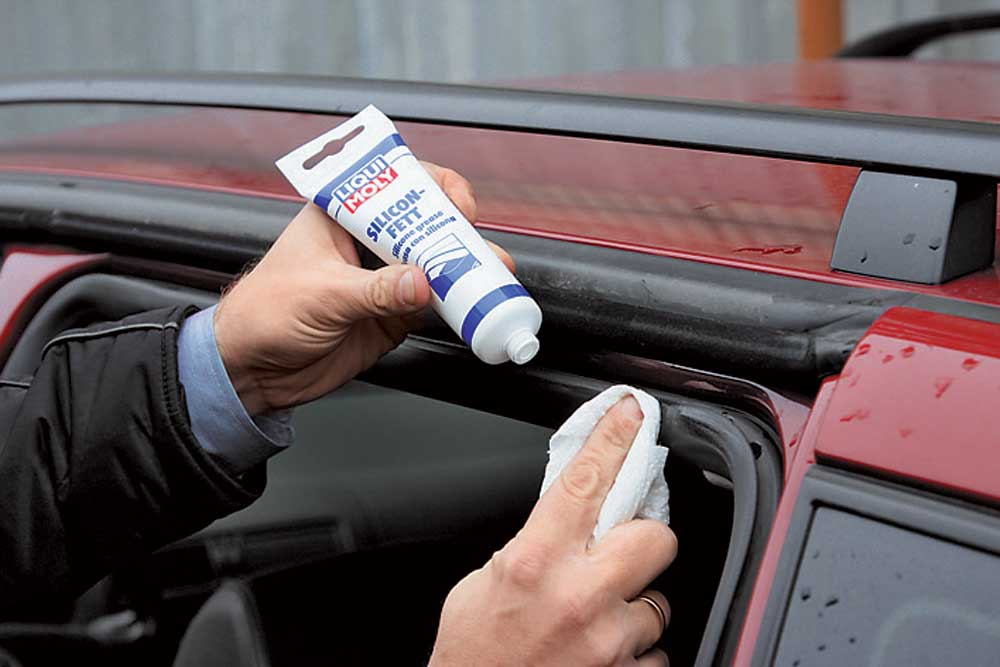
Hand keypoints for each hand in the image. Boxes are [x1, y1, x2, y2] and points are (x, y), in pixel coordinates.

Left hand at [214, 162, 512, 414]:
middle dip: (459, 229)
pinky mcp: (393, 316)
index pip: (395, 182)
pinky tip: (474, 304)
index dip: (431, 186)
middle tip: (478, 243)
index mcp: (342, 215)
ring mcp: (382, 280)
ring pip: (436, 264)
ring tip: (493, 273)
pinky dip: (457, 305)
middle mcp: (367, 242)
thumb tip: (420, 283)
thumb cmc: (263, 314)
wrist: (252, 371)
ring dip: (465, 268)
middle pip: (425, 222)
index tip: (455, 204)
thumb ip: (374, 290)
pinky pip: (434, 305)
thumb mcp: (320, 294)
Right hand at [429, 396, 677, 666]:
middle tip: (619, 554)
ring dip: (633, 607)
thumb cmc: (472, 656)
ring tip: (596, 621)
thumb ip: (530, 546)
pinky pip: (654, 653)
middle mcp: (579, 598)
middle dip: (643, 541)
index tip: (631, 413)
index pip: (585, 481)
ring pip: (659, 603)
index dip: (613, 439)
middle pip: (656, 538)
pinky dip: (632, 653)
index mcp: (534, 562)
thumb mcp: (483, 582)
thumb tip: (565, 520)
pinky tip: (599, 654)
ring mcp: (608, 643)